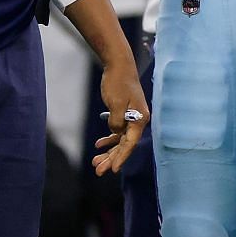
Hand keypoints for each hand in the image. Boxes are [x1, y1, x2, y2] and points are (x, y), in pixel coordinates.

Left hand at [92, 57, 149, 175]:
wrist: (119, 66)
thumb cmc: (118, 82)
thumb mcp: (116, 102)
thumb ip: (116, 120)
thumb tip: (116, 132)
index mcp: (139, 119)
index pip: (130, 143)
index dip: (121, 157)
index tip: (113, 170)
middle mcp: (138, 121)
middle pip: (125, 145)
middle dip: (112, 159)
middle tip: (98, 170)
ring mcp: (132, 118)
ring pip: (121, 140)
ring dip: (109, 152)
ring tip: (96, 162)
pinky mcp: (125, 115)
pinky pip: (118, 132)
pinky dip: (109, 139)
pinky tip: (99, 145)